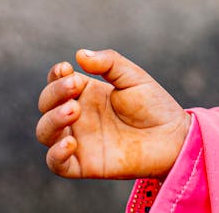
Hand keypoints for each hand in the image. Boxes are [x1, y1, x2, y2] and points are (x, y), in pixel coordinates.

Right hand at [36, 49, 190, 179]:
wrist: (174, 136)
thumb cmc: (154, 105)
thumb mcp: (134, 78)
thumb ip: (110, 63)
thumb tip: (80, 54)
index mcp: (87, 93)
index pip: (57, 82)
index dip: (56, 75)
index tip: (66, 69)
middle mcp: (78, 116)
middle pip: (47, 104)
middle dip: (54, 93)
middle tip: (75, 86)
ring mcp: (79, 140)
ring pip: (45, 132)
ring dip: (52, 119)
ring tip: (74, 110)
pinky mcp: (84, 164)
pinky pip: (56, 164)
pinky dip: (55, 154)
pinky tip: (70, 142)